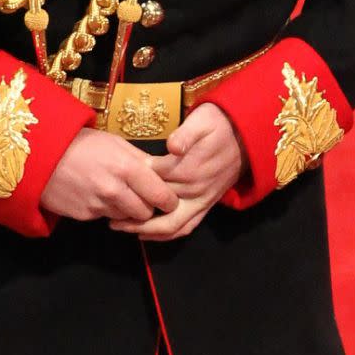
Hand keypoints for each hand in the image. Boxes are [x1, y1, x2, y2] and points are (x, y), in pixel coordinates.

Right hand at [41, 127, 179, 221]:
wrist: (42, 154)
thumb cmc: (82, 144)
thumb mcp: (116, 143)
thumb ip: (140, 160)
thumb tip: (162, 172)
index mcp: (127, 168)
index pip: (161, 195)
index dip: (169, 199)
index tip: (171, 199)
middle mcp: (114, 189)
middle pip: (146, 212)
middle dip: (149, 207)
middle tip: (145, 197)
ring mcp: (98, 205)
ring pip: (127, 217)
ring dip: (128, 210)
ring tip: (120, 193)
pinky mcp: (84, 215)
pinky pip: (106, 217)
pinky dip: (108, 210)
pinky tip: (99, 195)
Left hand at [110, 104, 245, 240]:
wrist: (246, 133)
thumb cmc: (220, 123)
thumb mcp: (203, 119)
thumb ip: (186, 134)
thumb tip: (172, 147)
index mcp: (190, 169)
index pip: (153, 180)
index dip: (134, 182)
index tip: (116, 181)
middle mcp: (195, 189)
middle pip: (157, 206)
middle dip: (132, 211)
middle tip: (108, 216)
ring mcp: (202, 199)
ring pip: (171, 225)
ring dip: (145, 230)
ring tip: (121, 227)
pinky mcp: (208, 204)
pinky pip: (187, 227)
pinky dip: (167, 235)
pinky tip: (147, 234)